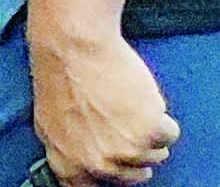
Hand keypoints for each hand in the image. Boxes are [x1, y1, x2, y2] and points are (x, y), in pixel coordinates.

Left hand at [33, 31, 178, 186]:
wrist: (74, 46)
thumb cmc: (59, 78)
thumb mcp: (49, 125)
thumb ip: (70, 155)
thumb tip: (85, 171)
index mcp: (70, 167)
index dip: (112, 178)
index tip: (120, 167)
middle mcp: (99, 166)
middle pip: (135, 175)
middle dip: (133, 151)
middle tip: (122, 123)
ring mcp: (126, 151)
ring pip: (156, 154)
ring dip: (148, 132)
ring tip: (126, 104)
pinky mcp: (151, 132)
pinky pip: (169, 134)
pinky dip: (161, 116)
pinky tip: (139, 97)